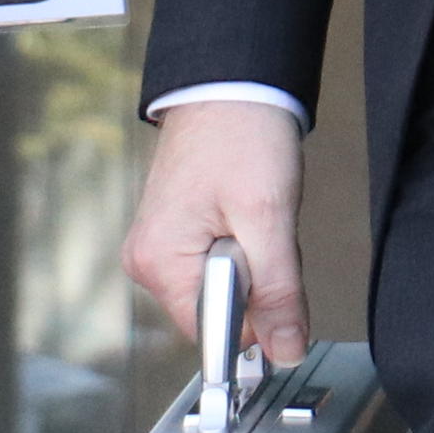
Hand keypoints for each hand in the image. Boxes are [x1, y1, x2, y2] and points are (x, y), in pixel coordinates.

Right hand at [123, 98, 308, 368]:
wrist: (231, 82)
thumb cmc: (241, 133)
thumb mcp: (270, 217)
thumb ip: (277, 292)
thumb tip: (285, 350)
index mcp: (160, 262)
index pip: (212, 334)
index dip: (256, 317)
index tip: (279, 282)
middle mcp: (148, 261)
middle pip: (217, 312)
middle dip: (256, 283)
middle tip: (266, 230)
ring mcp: (159, 247)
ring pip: (222, 288)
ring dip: (252, 263)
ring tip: (254, 213)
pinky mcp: (174, 234)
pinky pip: (216, 265)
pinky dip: (243, 247)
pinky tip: (245, 212)